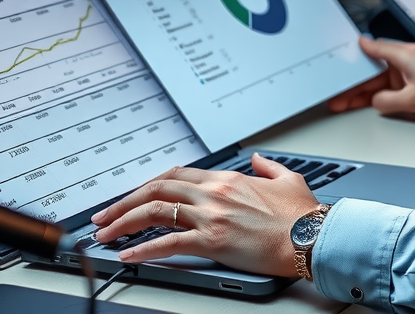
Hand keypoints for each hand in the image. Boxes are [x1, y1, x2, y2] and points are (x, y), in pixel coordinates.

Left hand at [91, 152, 317, 275]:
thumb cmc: (301, 214)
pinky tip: (129, 255)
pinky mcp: (214, 240)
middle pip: (157, 190)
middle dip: (124, 203)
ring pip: (156, 212)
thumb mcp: (287, 178)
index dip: (150, 185)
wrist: (311, 236)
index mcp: (227, 178)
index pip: (177, 175)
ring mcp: (212, 215)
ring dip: (124, 223)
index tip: (134, 196)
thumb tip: (258, 159)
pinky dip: (144, 249)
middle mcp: (214, 193)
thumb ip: (268, 166)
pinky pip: (170, 242)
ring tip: (105, 236)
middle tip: (103, 216)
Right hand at [328, 36, 414, 117]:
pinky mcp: (413, 79)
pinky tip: (365, 101)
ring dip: (363, 90)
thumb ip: (387, 100)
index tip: (342, 54)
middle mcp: (405, 58)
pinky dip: (378, 92)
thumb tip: (375, 101)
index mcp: (403, 55)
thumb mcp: (411, 100)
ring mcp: (409, 69)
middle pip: (373, 69)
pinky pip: (390, 84)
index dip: (356, 52)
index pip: (373, 49)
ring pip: (379, 79)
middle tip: (338, 92)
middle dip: (354, 82)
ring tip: (344, 101)